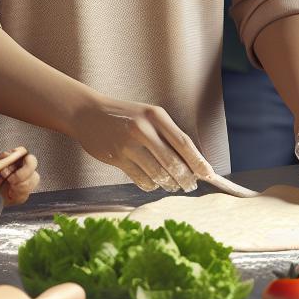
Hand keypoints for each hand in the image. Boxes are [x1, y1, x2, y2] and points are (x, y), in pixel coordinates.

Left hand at [0, 150, 39, 204]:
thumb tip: (11, 154)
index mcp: (7, 159)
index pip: (22, 152)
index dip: (22, 157)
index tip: (12, 164)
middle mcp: (15, 169)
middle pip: (33, 164)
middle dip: (25, 172)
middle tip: (12, 178)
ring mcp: (18, 183)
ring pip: (34, 179)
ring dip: (23, 184)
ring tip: (11, 187)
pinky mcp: (17, 196)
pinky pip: (26, 194)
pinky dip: (20, 194)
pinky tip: (11, 194)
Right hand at [73, 95, 213, 192]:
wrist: (88, 113)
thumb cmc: (125, 116)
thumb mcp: (147, 116)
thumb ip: (167, 135)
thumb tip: (191, 162)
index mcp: (156, 115)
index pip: (183, 143)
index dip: (198, 162)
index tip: (209, 175)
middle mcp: (143, 128)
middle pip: (173, 162)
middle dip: (186, 178)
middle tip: (190, 186)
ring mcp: (128, 144)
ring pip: (158, 174)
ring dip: (168, 184)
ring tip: (172, 185)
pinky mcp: (117, 158)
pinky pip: (141, 179)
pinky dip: (150, 185)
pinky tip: (153, 183)